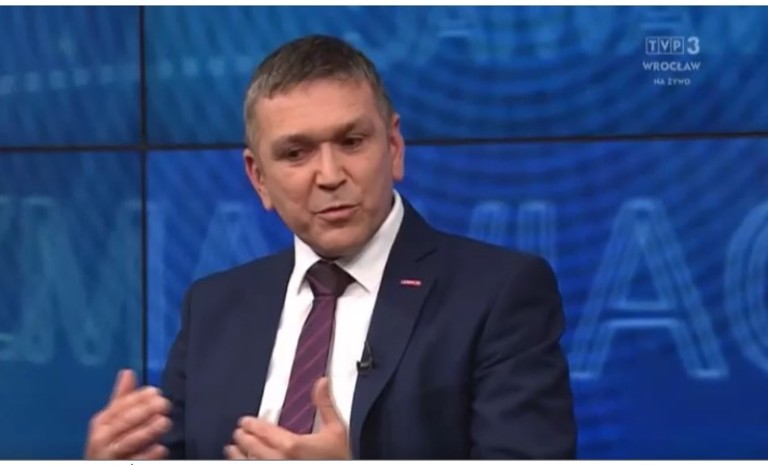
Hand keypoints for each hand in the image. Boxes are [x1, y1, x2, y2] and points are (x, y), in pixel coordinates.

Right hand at [83, 369, 171, 458]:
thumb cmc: (108, 443)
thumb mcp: (111, 421)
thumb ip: (121, 398)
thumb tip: (128, 371)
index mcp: (101, 422)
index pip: (119, 406)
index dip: (137, 398)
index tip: (155, 391)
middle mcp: (102, 438)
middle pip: (124, 422)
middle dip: (144, 411)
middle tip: (164, 403)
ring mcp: (110, 456)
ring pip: (129, 442)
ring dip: (147, 431)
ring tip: (165, 421)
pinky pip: (134, 461)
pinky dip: (147, 455)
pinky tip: (162, 448)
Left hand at [225, 377, 349, 458]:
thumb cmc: (341, 457)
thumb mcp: (337, 429)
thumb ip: (325, 405)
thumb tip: (321, 382)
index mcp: (293, 445)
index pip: (265, 432)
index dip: (252, 426)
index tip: (244, 422)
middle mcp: (282, 460)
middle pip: (255, 448)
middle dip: (244, 438)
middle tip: (238, 432)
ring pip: (252, 463)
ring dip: (239, 456)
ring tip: (231, 449)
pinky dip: (247, 464)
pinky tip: (243, 462)